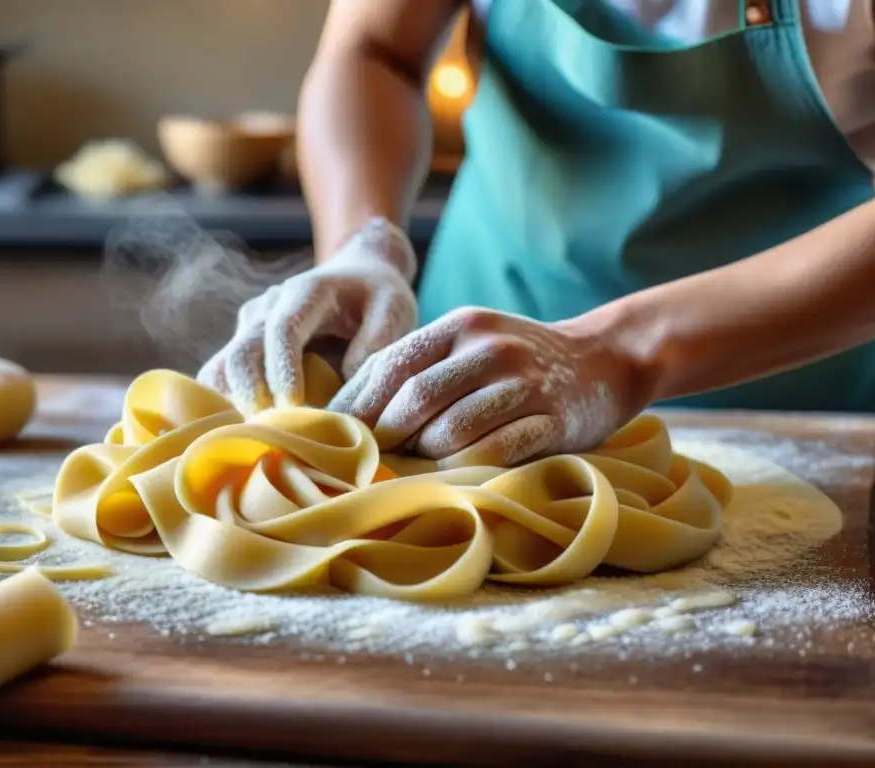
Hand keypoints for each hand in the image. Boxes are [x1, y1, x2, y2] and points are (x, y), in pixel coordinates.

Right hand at [197, 218, 417, 412]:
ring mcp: (250, 325)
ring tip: (260, 438)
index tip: (293, 405)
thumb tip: (343, 391)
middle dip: (253, 397)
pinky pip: (220, 379)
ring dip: (234, 406)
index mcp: (306, 293)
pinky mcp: (243, 344)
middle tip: (277, 434)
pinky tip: (246, 432)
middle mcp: (268, 306)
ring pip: (221, 369)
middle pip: (241, 354)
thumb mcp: (394, 309)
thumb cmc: (378, 296)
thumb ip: (375, 343)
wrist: (357, 273)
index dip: (283, 370)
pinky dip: (227, 406)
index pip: (282, 330)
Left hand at [329, 307, 648, 466]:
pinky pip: (496, 450)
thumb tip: (352, 411)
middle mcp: (490, 348)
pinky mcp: (554, 419)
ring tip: (417, 467)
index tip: (335, 435)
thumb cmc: (517, 362)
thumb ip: (422, 367)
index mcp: (460, 326)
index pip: (392, 364)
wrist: (605, 358)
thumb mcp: (471, 344)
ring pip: (453, 428)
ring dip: (426, 456)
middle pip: (416, 397)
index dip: (357, 404)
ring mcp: (524, 383)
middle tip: (372, 461)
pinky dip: (467, 468)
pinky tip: (457, 475)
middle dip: (386, 435)